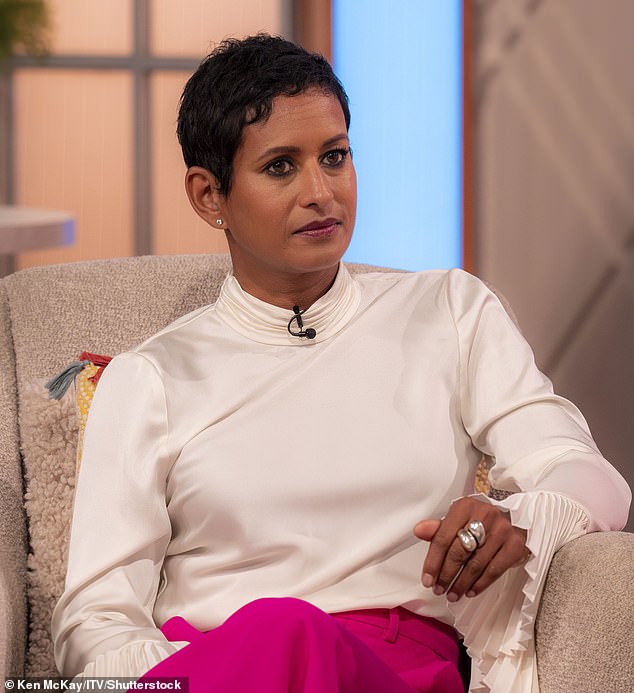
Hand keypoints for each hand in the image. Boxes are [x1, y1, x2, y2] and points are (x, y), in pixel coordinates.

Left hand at [413, 497, 528, 601]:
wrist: (513, 518)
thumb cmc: (480, 520)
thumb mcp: (458, 519)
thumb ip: (438, 528)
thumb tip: (419, 530)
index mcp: (465, 506)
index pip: (443, 537)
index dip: (433, 561)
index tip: (427, 578)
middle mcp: (484, 515)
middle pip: (459, 552)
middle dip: (446, 574)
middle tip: (439, 589)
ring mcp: (502, 530)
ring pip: (476, 564)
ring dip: (461, 583)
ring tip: (452, 594)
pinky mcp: (515, 544)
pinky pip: (494, 570)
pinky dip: (480, 584)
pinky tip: (470, 590)